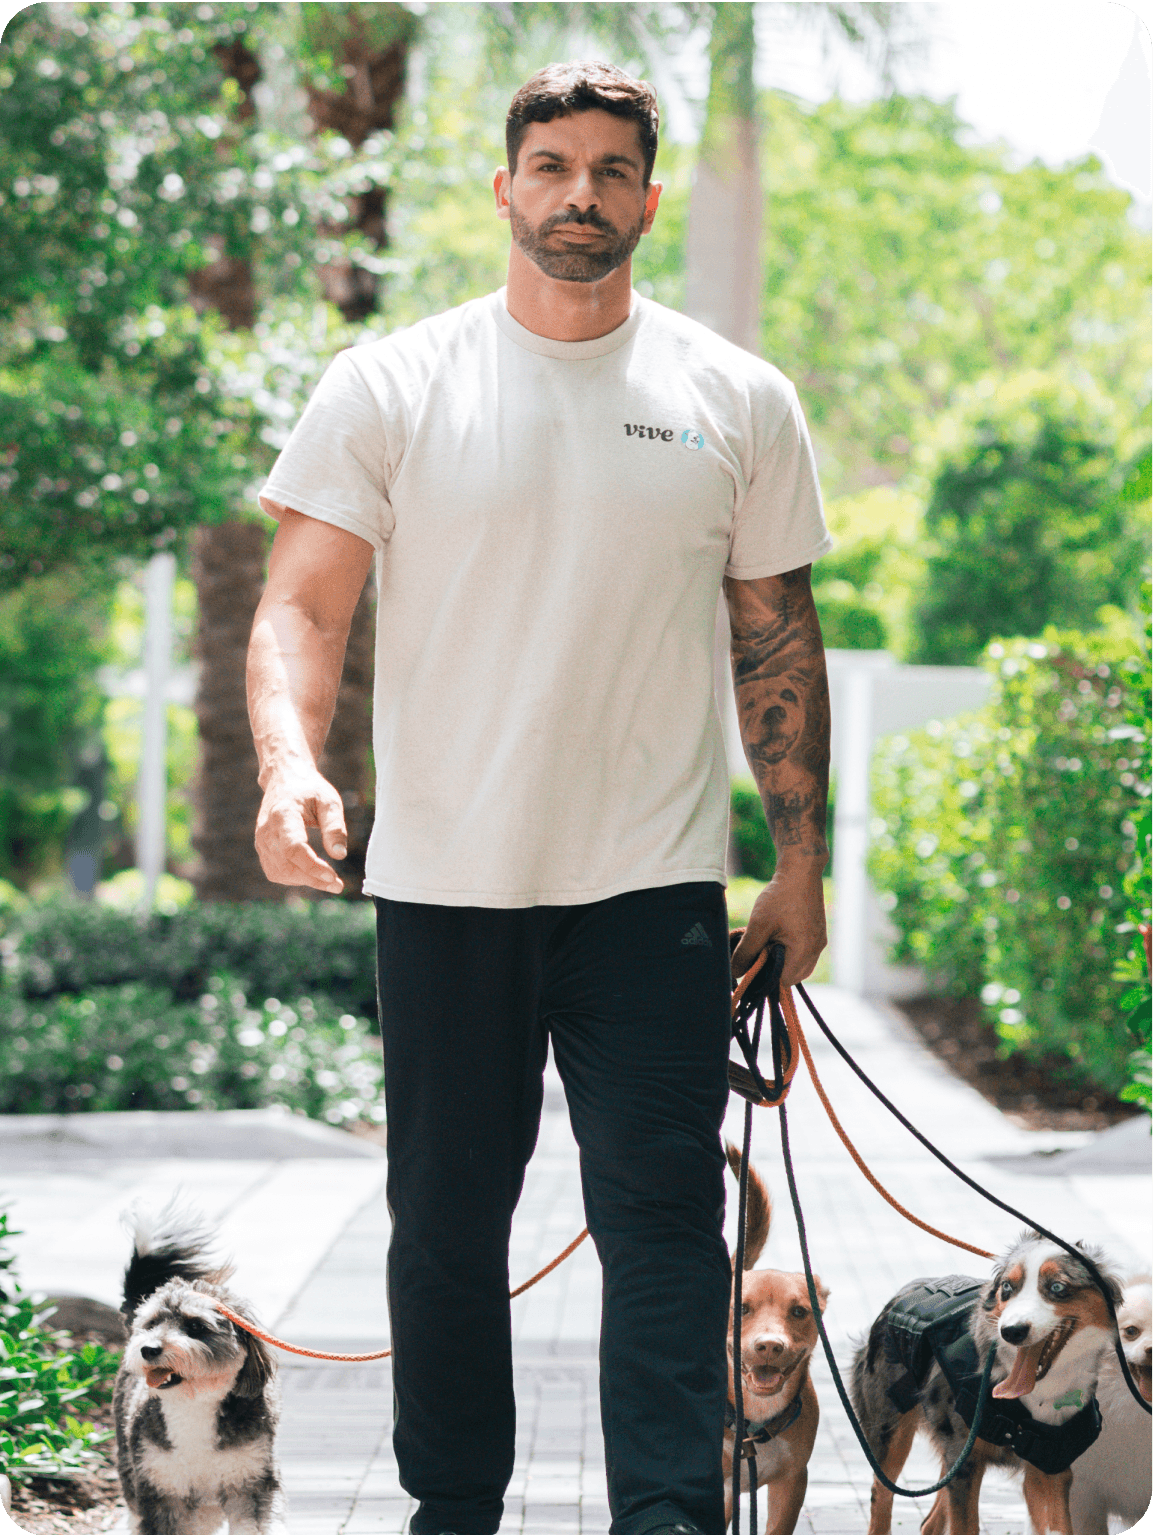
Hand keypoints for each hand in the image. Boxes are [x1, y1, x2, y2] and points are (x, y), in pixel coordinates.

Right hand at [254, 767, 346, 894]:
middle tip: (337, 884)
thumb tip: (339, 855)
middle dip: (312, 879)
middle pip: (286, 866)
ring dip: (305, 881)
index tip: (333, 876)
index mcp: (283, 814)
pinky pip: (275, 872)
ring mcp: (261, 840)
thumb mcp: (330, 801)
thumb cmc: (310, 790)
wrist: (285, 779)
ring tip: (329, 880)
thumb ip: (335, 827)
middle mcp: (267, 830)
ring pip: (280, 873)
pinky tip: (312, 874)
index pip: (293, 848)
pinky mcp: (262, 848)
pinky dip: (294, 878)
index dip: (312, 866)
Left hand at [731, 863, 826, 988]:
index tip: (752, 963)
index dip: (765, 977)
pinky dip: (789, 950)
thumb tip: (736, 973)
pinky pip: (803, 952)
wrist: (801, 870)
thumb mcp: (758, 925)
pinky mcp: (817, 933)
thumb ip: (746, 951)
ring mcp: (818, 942)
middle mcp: (816, 950)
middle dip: (773, 969)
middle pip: (792, 976)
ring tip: (767, 941)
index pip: (784, 982)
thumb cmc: (780, 896)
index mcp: (805, 951)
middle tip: (758, 951)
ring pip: (798, 965)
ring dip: (781, 959)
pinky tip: (776, 934)